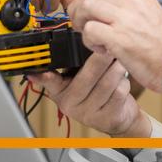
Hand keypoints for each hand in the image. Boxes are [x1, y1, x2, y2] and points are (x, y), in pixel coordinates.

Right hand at [27, 53, 150, 136]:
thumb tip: (69, 42)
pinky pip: (118, 93)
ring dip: (116, 68)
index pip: (50, 81)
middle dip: (101, 58)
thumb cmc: (97, 90)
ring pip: (107, 83)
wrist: (117, 117)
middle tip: (108, 45)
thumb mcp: (79, 77)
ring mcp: (88, 114)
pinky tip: (122, 79)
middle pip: (87, 76)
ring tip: (119, 61)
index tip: (37, 72)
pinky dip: (124, 82)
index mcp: (60, 91)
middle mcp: (70, 104)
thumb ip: (71, 63)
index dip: (43, 77)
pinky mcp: (106, 118)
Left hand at [68, 0, 161, 92]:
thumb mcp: (153, 21)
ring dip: (80, 22)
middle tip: (78, 25)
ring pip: (87, 6)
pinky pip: (90, 30)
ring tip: (88, 37)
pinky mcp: (120, 38)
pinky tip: (102, 51)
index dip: (90, 5)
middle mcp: (133, 3)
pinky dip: (89, 41)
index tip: (87, 17)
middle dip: (78, 10)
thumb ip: (132, 16)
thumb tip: (109, 19)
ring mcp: (126, 19)